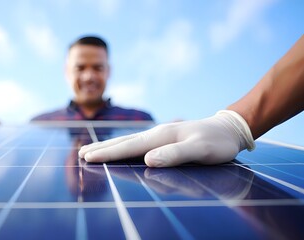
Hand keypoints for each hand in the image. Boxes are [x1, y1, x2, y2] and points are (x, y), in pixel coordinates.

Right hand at [79, 110, 254, 166]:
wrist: (229, 129)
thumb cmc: (216, 142)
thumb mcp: (200, 150)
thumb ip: (175, 155)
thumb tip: (148, 160)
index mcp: (161, 136)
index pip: (129, 147)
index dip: (108, 153)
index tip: (88, 157)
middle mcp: (156, 133)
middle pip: (123, 142)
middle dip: (102, 149)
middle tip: (81, 154)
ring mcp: (159, 135)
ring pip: (129, 141)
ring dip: (110, 147)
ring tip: (93, 151)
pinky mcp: (163, 139)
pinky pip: (137, 143)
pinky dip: (123, 147)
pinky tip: (121, 149)